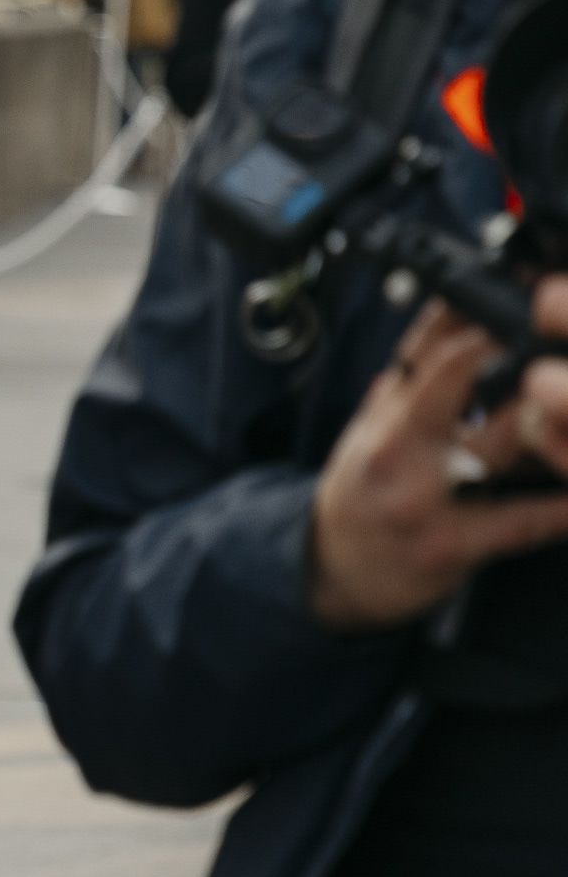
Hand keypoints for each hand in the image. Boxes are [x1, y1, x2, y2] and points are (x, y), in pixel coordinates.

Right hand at [309, 276, 567, 626]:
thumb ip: (410, 380)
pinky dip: (558, 510)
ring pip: (497, 445)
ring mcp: (422, 499)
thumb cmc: (361, 494)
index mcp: (385, 418)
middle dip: (515, 359)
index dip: (480, 320)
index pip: (430, 351)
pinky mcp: (449, 547)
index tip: (523, 304)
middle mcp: (398, 452)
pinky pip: (517, 523)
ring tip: (564, 408)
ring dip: (547, 422)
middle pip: (460, 383)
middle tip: (551, 353)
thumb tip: (448, 322)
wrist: (333, 573)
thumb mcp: (371, 430)